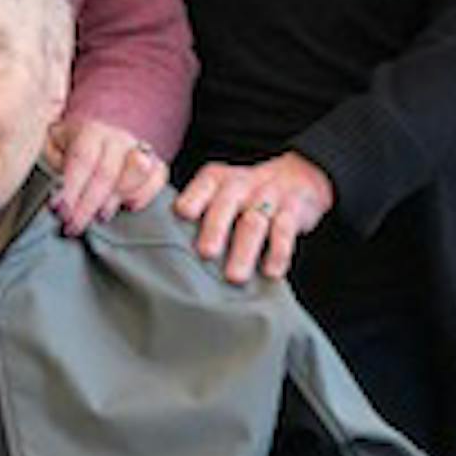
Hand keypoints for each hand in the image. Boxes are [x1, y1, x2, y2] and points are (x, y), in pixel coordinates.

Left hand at [47, 115, 166, 234]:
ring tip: (100, 217)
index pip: (82, 159)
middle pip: (107, 172)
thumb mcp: (53, 149)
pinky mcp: (156, 164)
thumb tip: (51, 186)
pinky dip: (144, 195)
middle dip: (88, 206)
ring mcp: (140, 148)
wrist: (100, 138)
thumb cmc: (72, 150)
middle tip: (73, 227)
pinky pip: (158, 178)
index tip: (60, 211)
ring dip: (116, 199)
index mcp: (90, 131)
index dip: (72, 188)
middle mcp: (118, 137)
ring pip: (137, 170)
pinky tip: (127, 208)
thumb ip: (49, 162)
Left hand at [174, 152, 333, 283]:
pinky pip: (285, 232)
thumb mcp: (218, 191)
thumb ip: (195, 209)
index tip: (183, 214)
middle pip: (227, 204)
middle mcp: (241, 185)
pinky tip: (270, 273)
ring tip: (234, 277)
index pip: (203, 185)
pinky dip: (278, 253)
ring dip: (244, 250)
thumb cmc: (243, 196)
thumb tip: (160, 245)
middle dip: (216, 229)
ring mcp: (268, 197)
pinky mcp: (293, 212)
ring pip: (255, 222)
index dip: (193, 198)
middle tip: (206, 253)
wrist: (296, 178)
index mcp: (217, 179)